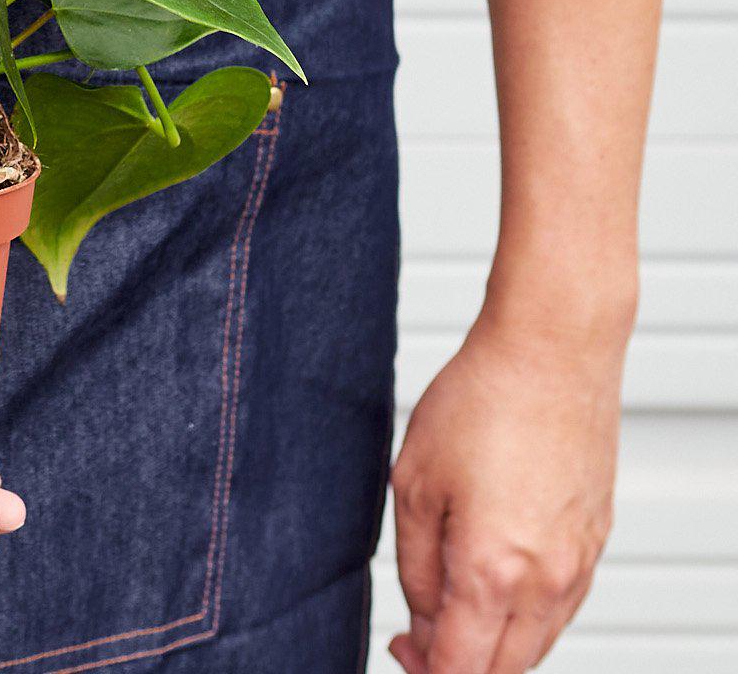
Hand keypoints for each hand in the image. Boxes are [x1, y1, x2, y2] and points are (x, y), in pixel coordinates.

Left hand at [389, 313, 621, 672]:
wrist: (552, 353)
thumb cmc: (480, 401)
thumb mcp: (414, 482)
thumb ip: (414, 564)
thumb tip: (423, 617)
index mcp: (493, 572)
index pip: (461, 669)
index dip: (424, 670)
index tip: (401, 647)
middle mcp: (547, 582)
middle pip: (504, 670)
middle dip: (457, 664)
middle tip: (418, 634)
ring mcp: (579, 565)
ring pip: (536, 645)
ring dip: (494, 645)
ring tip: (451, 605)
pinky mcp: (595, 542)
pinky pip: (561, 608)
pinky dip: (526, 615)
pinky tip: (494, 579)